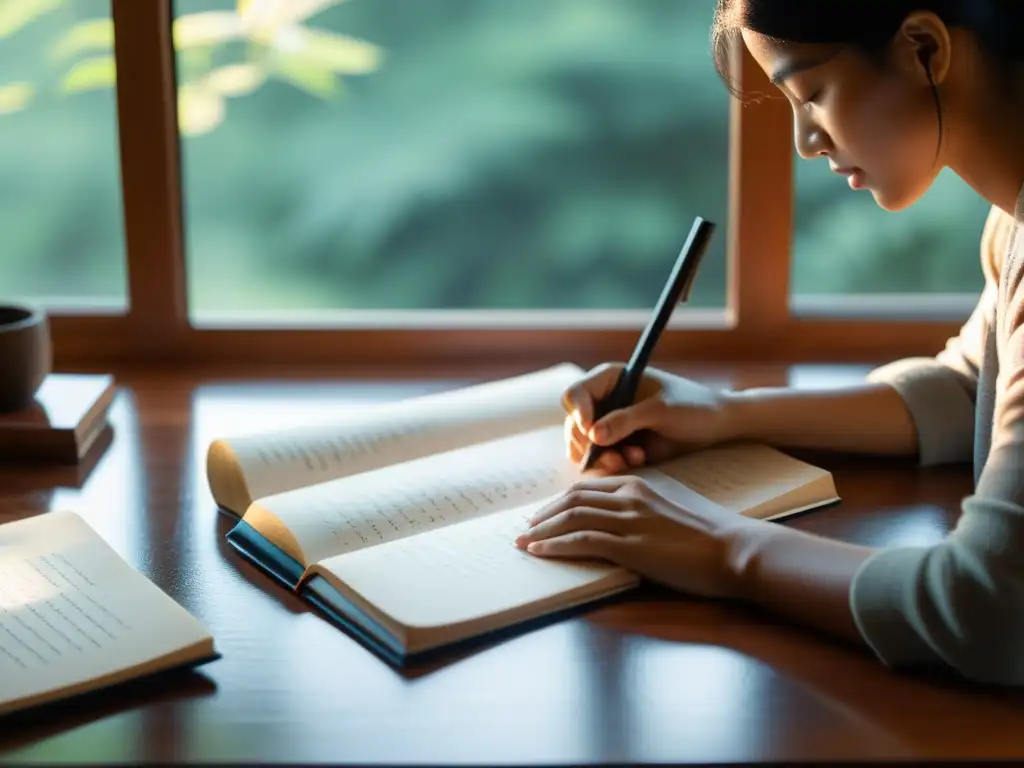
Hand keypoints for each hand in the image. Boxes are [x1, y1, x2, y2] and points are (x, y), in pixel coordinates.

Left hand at [513, 475, 751, 599]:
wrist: (736, 549)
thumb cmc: (711, 536)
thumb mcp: (672, 511)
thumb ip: (644, 511)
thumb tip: (625, 527)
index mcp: (639, 485)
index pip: (587, 487)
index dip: (560, 501)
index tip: (545, 514)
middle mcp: (629, 496)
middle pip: (572, 499)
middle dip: (544, 514)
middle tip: (525, 528)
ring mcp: (628, 520)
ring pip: (571, 517)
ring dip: (541, 531)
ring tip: (523, 543)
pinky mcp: (630, 545)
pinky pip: (581, 540)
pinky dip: (554, 545)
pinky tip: (539, 552)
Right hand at [562, 363, 737, 473]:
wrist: (715, 425)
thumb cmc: (692, 406)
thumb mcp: (660, 410)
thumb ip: (626, 420)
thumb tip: (593, 435)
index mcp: (610, 379)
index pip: (575, 395)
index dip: (578, 414)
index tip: (593, 433)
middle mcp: (604, 401)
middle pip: (574, 425)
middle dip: (591, 445)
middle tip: (615, 458)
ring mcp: (609, 424)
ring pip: (583, 447)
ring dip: (602, 458)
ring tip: (631, 460)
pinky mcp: (618, 445)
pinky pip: (599, 460)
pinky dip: (611, 465)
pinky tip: (637, 461)